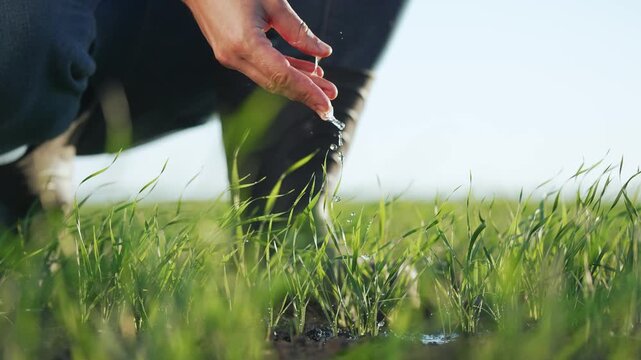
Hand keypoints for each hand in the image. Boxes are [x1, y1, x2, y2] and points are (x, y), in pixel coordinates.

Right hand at [183, 0, 337, 118]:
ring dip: (298, 83)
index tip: (326, 106)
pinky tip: (304, 71)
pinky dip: (284, 71)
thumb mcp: (272, 2)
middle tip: (330, 102)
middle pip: (277, 84)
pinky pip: (262, 68)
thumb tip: (322, 52)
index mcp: (245, 43)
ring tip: (324, 86)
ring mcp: (230, 56)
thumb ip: (298, 30)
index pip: (284, 77)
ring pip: (271, 78)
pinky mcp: (231, 52)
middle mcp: (234, 56)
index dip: (308, 93)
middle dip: (306, 94)